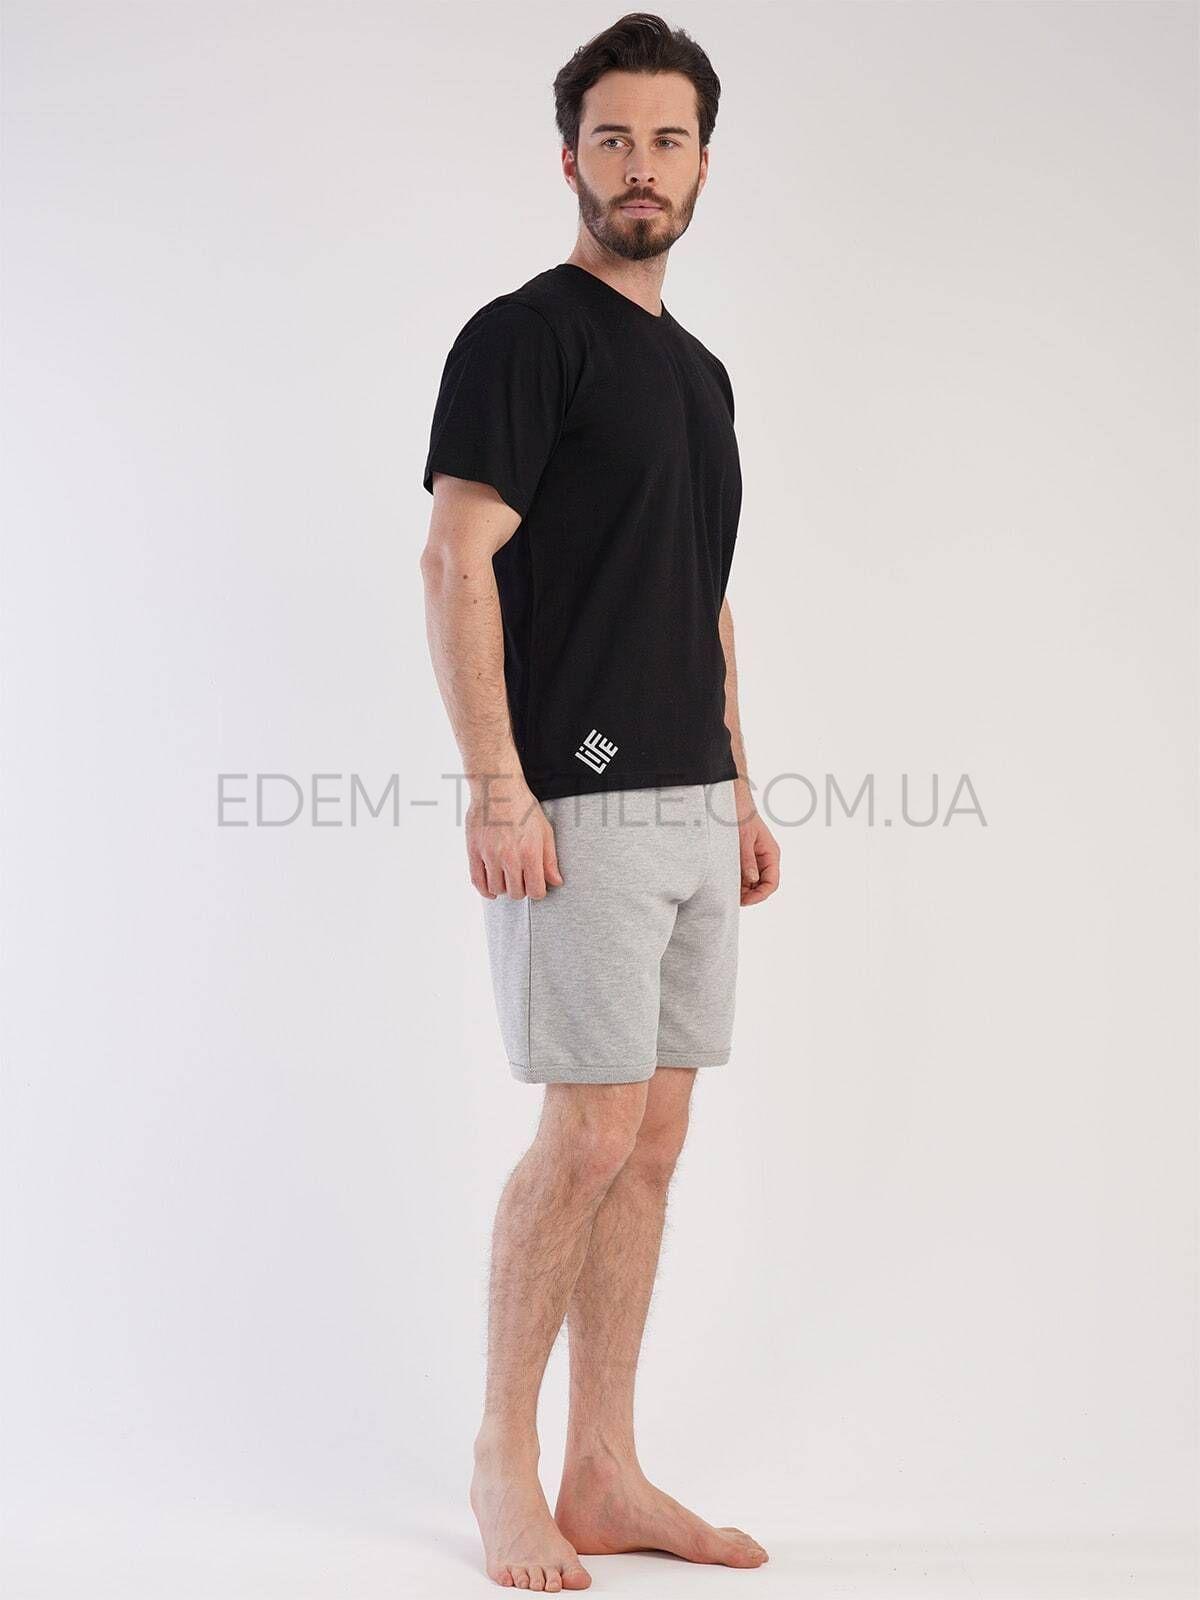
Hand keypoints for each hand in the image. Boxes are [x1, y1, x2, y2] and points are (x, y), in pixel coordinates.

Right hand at [466, 776, 562, 899]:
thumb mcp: (544, 831)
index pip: (535, 891)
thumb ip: (550, 859)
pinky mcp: (474, 851)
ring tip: (507, 879)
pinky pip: (477, 881)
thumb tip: (556, 881)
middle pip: (516, 893)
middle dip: (522, 890)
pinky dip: (484, 890)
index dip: (538, 891)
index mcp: (530, 853)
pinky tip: (491, 888)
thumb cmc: (522, 807)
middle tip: (522, 880)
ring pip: (496, 889)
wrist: (497, 788)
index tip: (536, 886)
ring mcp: (489, 855)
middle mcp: (509, 857)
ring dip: (504, 888)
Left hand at [737, 797, 779, 906]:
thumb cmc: (741, 815)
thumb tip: (752, 880)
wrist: (731, 800)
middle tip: (732, 898)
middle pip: (762, 885)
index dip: (759, 895)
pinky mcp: (744, 857)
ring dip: (741, 888)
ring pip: (752, 882)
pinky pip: (743, 874)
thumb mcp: (743, 839)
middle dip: (749, 894)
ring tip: (726, 889)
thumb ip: (747, 861)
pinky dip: (736, 880)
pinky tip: (725, 881)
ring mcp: (755, 858)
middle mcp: (765, 858)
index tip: (744, 900)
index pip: (771, 883)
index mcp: (771, 854)